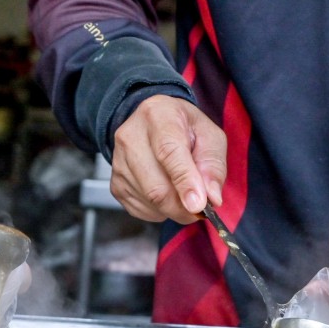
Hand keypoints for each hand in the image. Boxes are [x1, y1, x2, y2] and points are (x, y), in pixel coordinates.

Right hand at [109, 95, 227, 223]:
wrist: (154, 123)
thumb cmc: (184, 128)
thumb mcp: (210, 136)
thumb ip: (213, 166)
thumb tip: (210, 198)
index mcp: (158, 116)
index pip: (169, 153)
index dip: (185, 182)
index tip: (198, 205)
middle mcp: (131, 137)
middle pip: (156, 187)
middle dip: (183, 207)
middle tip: (201, 210)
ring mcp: (119, 163)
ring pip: (150, 201)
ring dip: (173, 208)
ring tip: (183, 192)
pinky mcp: (115, 184)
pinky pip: (141, 210)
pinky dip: (160, 211)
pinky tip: (166, 193)